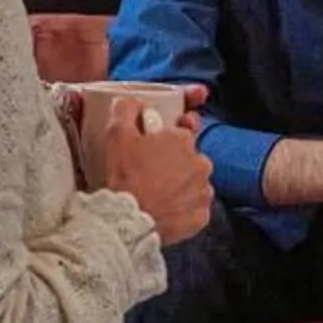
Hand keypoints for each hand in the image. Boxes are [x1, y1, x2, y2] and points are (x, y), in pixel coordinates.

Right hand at [100, 87, 212, 245]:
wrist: (130, 220)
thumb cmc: (126, 176)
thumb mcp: (118, 134)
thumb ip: (127, 110)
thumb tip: (134, 102)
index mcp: (183, 139)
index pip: (178, 134)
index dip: (162, 143)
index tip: (150, 153)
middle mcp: (201, 162)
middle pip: (188, 159)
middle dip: (172, 164)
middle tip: (150, 176)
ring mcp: (204, 190)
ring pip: (193, 183)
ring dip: (179, 186)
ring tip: (156, 195)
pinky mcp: (202, 215)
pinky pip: (194, 208)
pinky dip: (183, 209)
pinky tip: (165, 210)